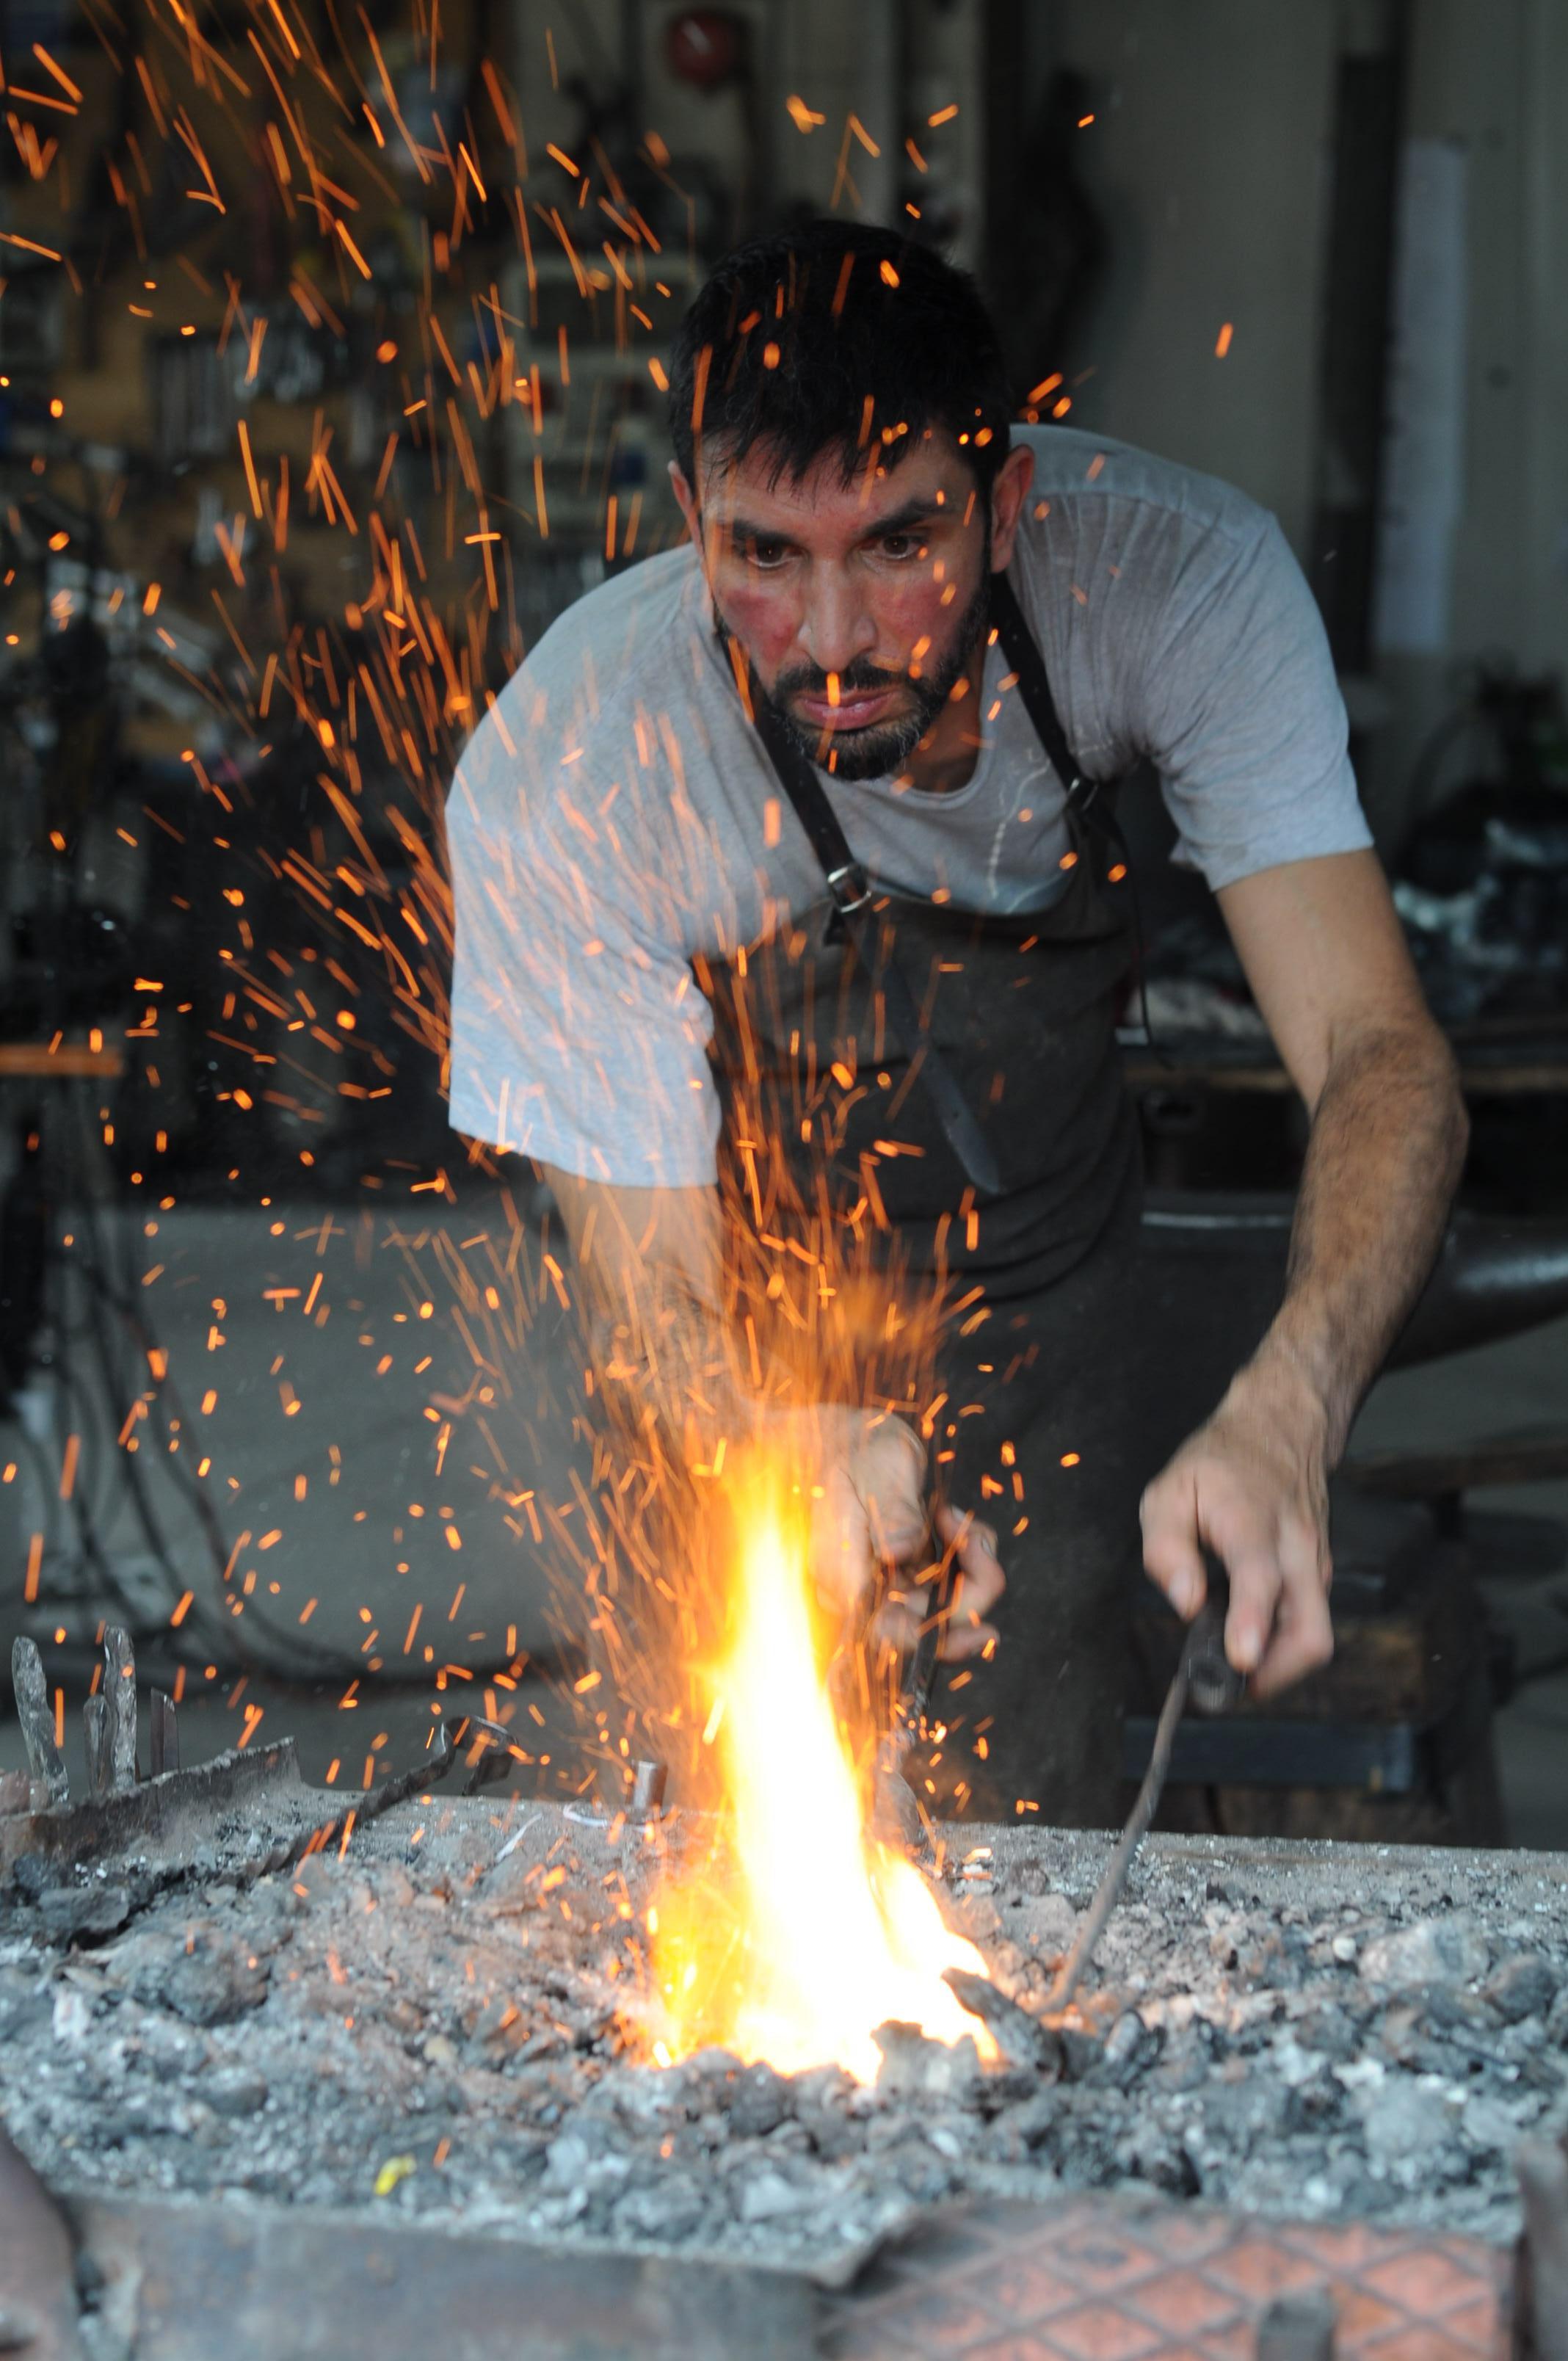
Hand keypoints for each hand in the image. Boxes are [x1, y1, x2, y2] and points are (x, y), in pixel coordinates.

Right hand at [804, 1408, 1004, 1661]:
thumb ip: (890, 1512)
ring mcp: (886, 1581)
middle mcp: (862, 1589)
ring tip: (957, 1519)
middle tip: (976, 1540)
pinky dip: (966, 1554)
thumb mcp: (876, 1471)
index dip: (936, 1639)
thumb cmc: (857, 1449)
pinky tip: (950, 1519)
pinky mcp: (906, 1569)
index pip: (889, 1631)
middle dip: (968, 1591)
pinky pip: (949, 1580)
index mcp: (842, 1573)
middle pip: (925, 1624)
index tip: (980, 1631)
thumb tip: (897, 1552)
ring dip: (970, 1568)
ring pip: (943, 1604)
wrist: (849, 1437)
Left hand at [1139, 1353, 1332, 1697]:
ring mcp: (1316, 1565)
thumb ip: (1167, 1548)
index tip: (1241, 1659)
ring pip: (1315, 1636)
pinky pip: (1309, 1623)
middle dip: (1274, 1674)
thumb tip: (1185, 1604)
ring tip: (1232, 1661)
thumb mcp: (1170, 1490)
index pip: (1260, 1578)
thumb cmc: (1220, 1463)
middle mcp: (1296, 1549)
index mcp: (1252, 1522)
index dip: (1252, 1623)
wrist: (1281, 1428)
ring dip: (1277, 1665)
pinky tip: (1248, 1632)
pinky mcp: (1320, 1575)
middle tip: (1229, 1684)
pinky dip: (1281, 1642)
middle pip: (1309, 1631)